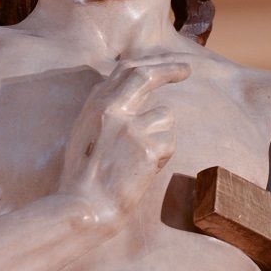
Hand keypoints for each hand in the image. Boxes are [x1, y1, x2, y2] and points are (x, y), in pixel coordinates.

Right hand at [58, 56, 189, 230]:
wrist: (85, 208)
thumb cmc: (82, 176)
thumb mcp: (83, 133)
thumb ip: (102, 109)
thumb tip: (118, 88)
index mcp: (95, 105)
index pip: (125, 70)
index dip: (149, 62)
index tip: (167, 64)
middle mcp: (112, 109)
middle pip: (146, 75)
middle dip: (169, 68)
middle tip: (187, 69)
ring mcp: (131, 128)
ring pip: (164, 116)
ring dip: (160, 133)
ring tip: (139, 158)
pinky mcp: (147, 148)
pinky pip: (169, 143)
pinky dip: (162, 156)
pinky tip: (142, 171)